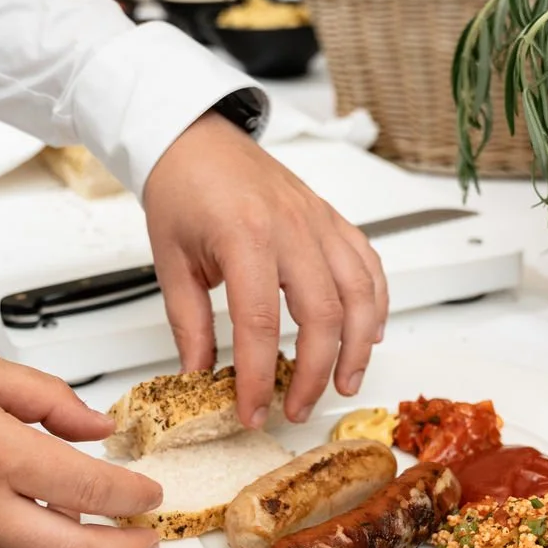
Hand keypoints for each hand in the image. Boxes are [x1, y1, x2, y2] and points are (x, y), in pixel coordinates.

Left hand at [144, 112, 389, 427]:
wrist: (195, 137)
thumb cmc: (182, 189)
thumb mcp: (170, 261)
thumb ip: (188, 323)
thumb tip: (200, 375)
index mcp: (245, 236)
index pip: (260, 324)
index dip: (259, 378)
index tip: (253, 411)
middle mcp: (292, 228)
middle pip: (323, 316)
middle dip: (315, 374)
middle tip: (296, 408)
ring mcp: (318, 222)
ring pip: (360, 294)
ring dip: (358, 348)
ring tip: (345, 384)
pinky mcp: (332, 219)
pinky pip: (368, 266)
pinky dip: (377, 304)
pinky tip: (371, 334)